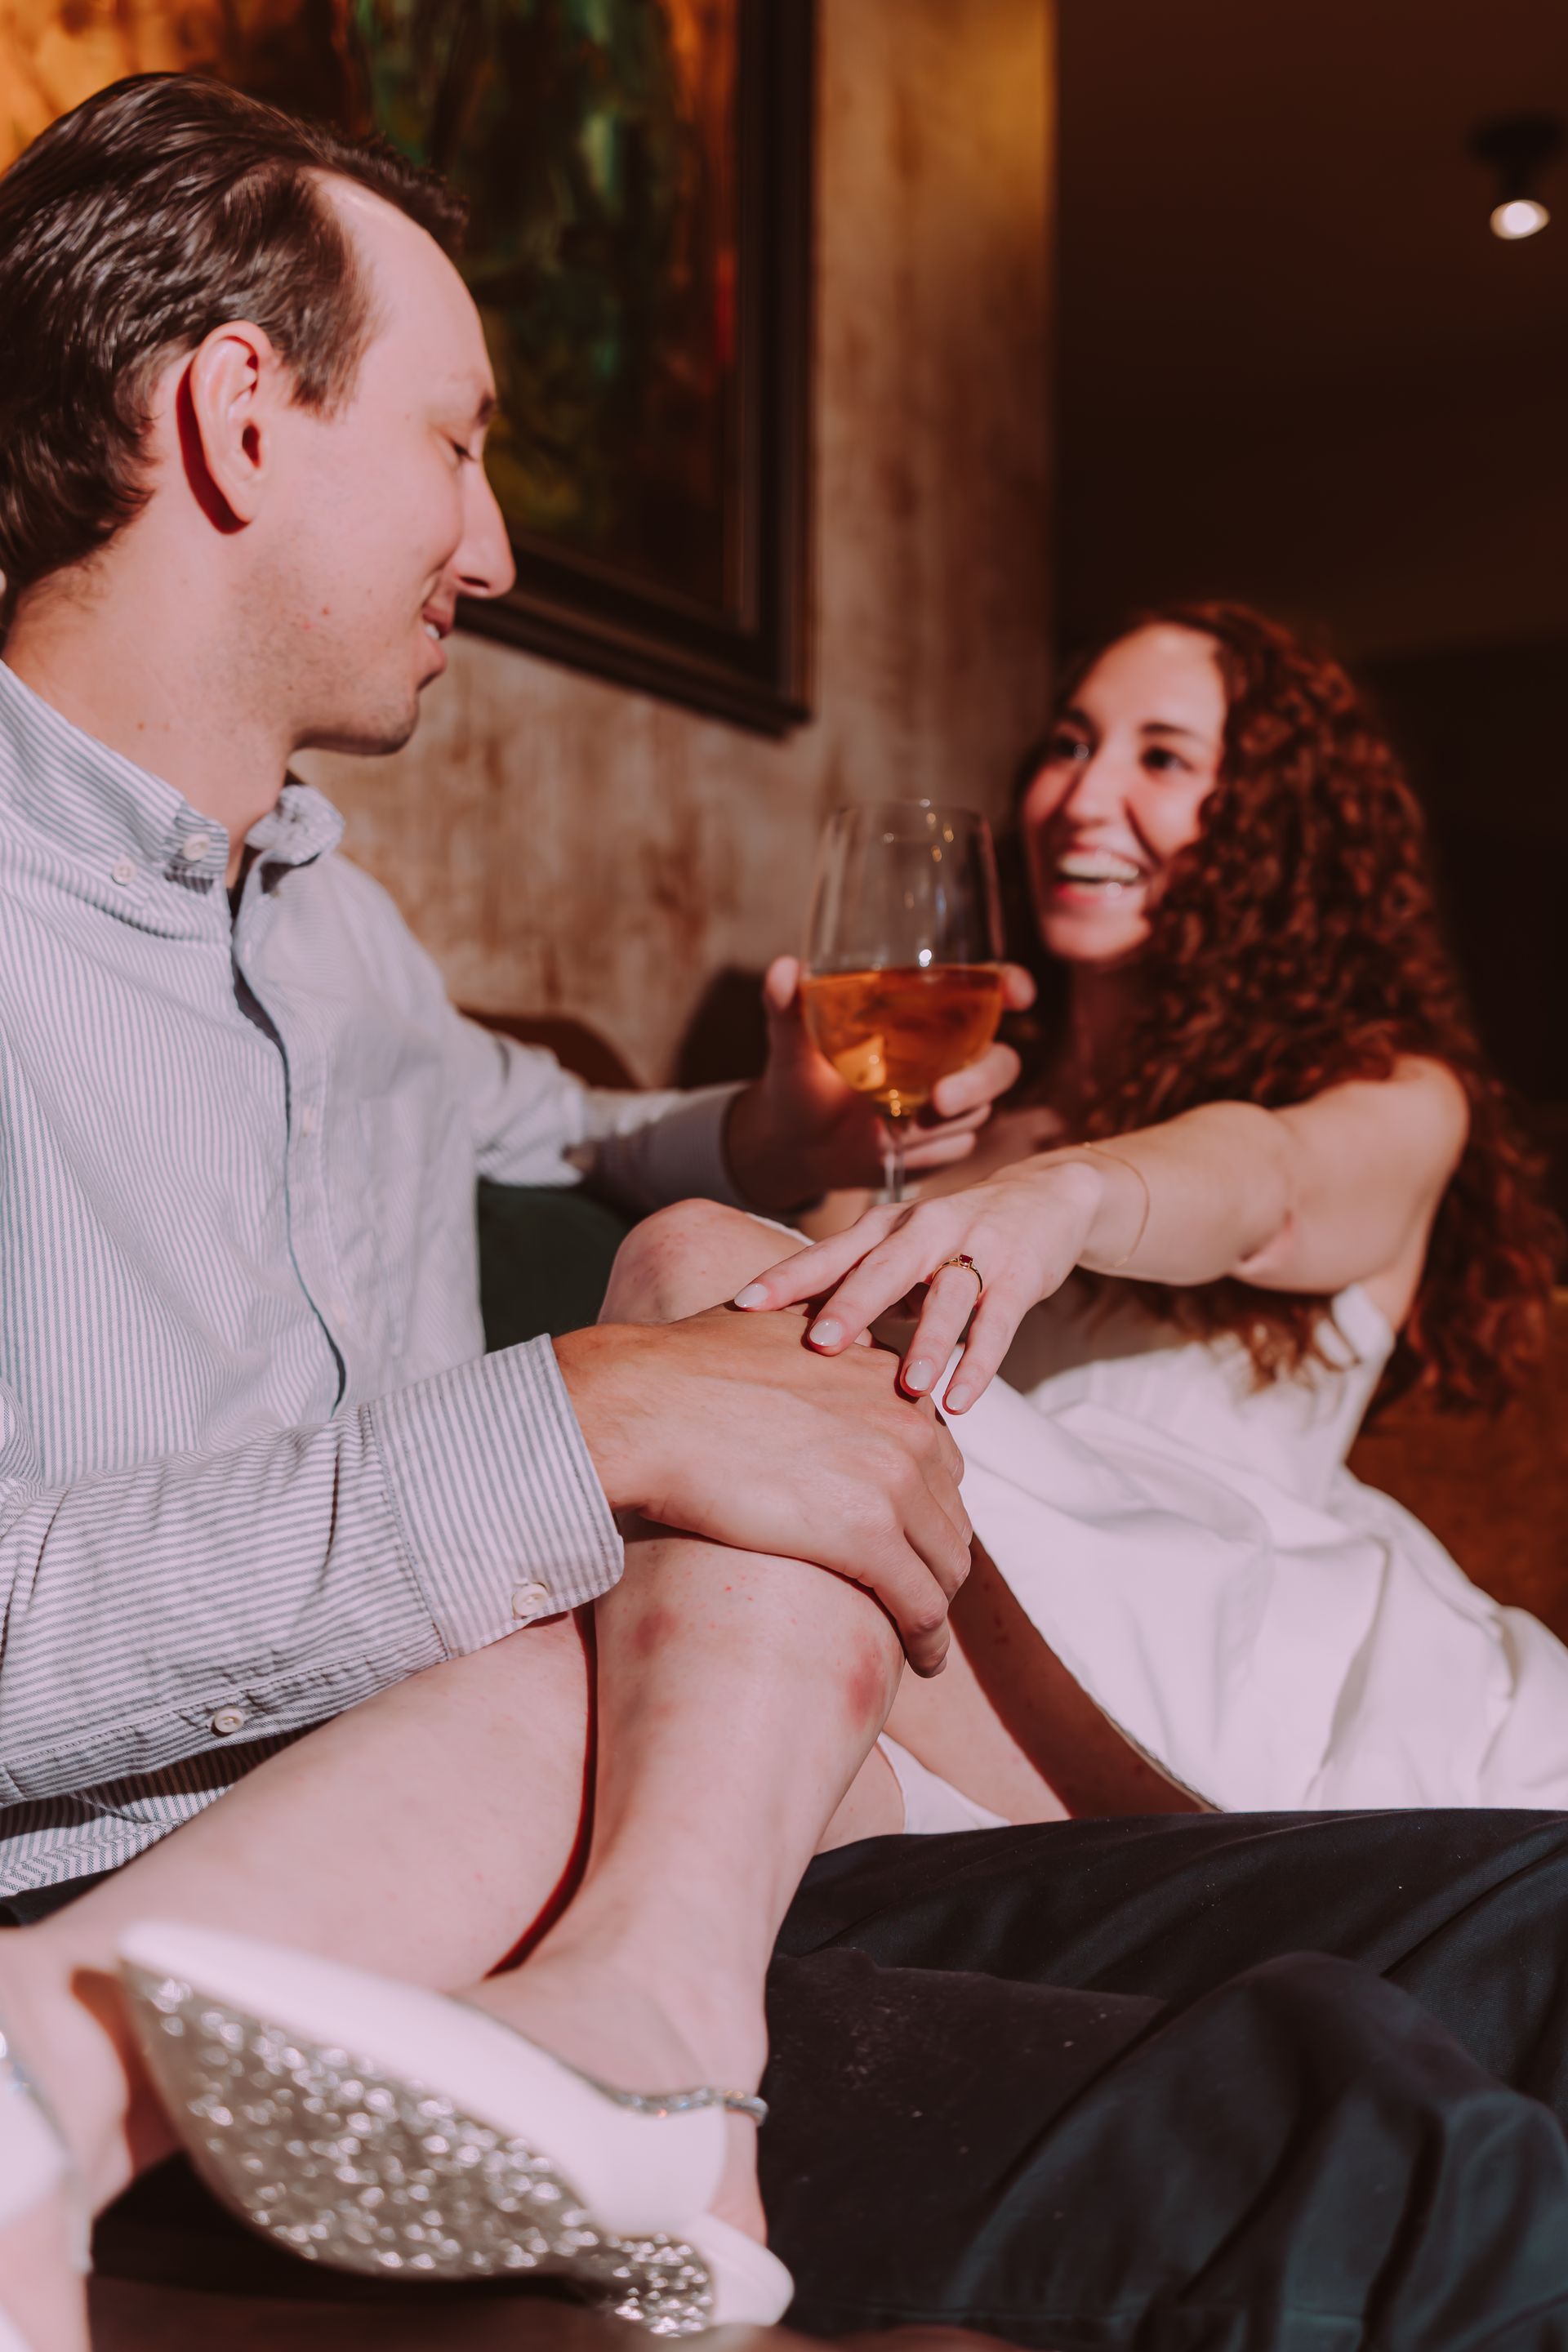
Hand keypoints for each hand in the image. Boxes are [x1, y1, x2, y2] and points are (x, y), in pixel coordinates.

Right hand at [555, 1306, 970, 1672]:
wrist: (645, 1407)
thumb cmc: (684, 1370)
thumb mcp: (776, 1328)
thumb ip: (821, 1338)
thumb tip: (832, 1342)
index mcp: (889, 1382)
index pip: (938, 1458)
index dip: (925, 1505)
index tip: (906, 1537)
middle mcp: (908, 1425)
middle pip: (949, 1512)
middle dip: (936, 1558)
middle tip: (914, 1596)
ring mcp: (893, 1479)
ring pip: (946, 1563)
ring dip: (939, 1605)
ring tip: (923, 1637)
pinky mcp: (867, 1535)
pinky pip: (923, 1604)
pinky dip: (930, 1639)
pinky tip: (924, 1661)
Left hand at [723, 956, 1034, 1212]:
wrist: (795, 1145)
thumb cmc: (800, 1079)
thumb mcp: (790, 1042)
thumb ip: (788, 1005)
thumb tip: (784, 969)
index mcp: (927, 1015)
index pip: (988, 990)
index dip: (1012, 985)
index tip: (1017, 992)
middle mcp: (951, 1056)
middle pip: (1001, 1062)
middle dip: (979, 1081)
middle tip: (939, 1100)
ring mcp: (953, 1103)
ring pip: (980, 1110)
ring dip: (942, 1124)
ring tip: (890, 1129)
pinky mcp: (945, 1143)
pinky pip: (956, 1147)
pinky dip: (926, 1151)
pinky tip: (890, 1149)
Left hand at [730, 1157, 1110, 1412]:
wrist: (1045, 1199)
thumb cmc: (951, 1237)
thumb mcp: (897, 1250)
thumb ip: (852, 1285)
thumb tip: (787, 1338)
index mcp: (884, 1227)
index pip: (829, 1253)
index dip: (787, 1277)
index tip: (743, 1304)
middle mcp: (925, 1230)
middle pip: (884, 1267)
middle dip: (852, 1305)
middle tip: (818, 1344)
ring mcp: (977, 1249)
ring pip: (949, 1296)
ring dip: (929, 1342)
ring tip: (908, 1388)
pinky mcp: (1021, 1275)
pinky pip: (999, 1322)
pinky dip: (981, 1362)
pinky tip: (962, 1400)